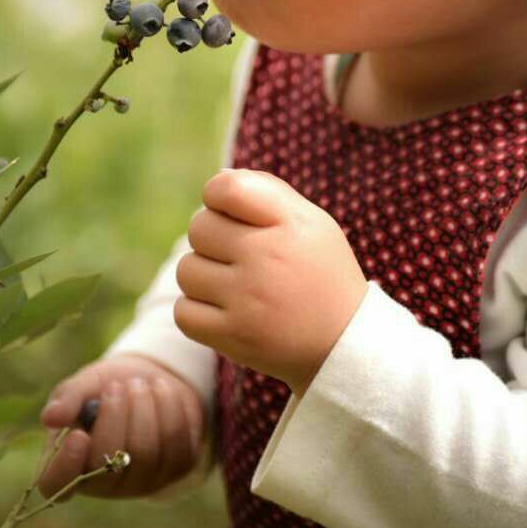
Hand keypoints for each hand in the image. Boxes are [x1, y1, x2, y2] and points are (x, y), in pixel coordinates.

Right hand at [36, 354, 206, 501]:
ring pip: (146, 455)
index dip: (65, 467)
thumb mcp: (83, 385)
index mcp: (68, 463)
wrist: (147, 381)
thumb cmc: (104, 388)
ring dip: (144, 409)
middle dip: (115, 418)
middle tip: (117, 386)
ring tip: (139, 384)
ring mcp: (140, 482)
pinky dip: (170, 410)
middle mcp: (102, 483)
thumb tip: (50, 418)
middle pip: (107, 467)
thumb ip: (67, 399)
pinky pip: (177, 446)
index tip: (78, 435)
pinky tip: (162, 390)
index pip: (55, 486)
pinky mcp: (174, 471)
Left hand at [174, 168, 368, 396]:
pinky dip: (197, 312)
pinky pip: (183, 312)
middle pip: (198, 228)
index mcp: (291, 224)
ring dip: (202, 277)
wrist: (343, 345)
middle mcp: (268, 258)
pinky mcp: (234, 337)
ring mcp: (249, 300)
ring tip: (233, 286)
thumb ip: (267, 192)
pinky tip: (224, 311)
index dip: (216, 195)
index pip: (226, 188)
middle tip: (237, 255)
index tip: (229, 212)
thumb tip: (216, 182)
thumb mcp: (312, 222)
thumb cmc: (319, 273)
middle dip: (211, 238)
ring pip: (186, 271)